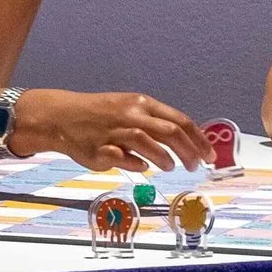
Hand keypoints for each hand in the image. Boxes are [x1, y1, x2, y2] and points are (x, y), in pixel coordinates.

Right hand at [9, 88, 210, 172]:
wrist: (61, 117)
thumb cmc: (99, 115)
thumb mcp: (129, 109)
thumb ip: (155, 123)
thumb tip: (186, 142)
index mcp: (141, 103)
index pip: (179, 120)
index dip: (198, 140)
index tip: (210, 156)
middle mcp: (130, 115)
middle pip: (169, 132)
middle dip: (188, 152)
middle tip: (196, 166)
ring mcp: (114, 131)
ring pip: (147, 143)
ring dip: (164, 158)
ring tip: (169, 167)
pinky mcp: (99, 149)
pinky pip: (122, 158)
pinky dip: (136, 164)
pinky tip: (140, 167)